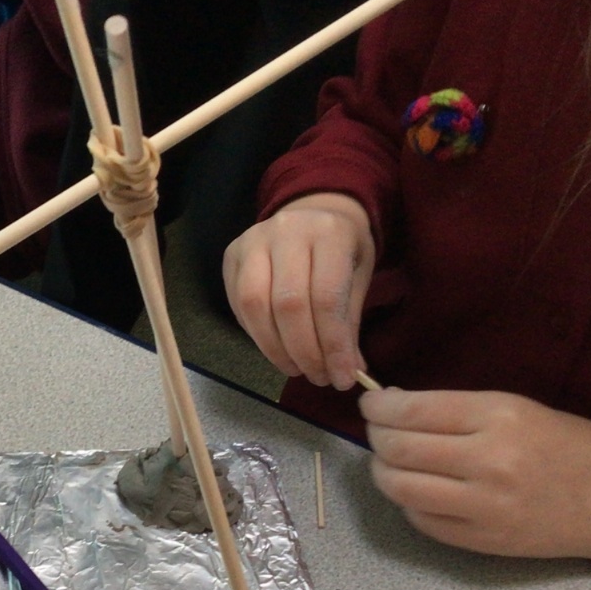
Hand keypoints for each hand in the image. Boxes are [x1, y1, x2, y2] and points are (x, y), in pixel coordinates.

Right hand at [222, 193, 374, 388]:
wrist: (313, 211)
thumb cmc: (341, 249)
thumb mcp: (358, 276)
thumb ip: (349, 322)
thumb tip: (346, 372)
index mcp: (329, 233)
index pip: (327, 298)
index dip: (333, 345)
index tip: (342, 378)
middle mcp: (287, 231)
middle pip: (288, 304)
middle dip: (304, 351)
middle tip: (318, 377)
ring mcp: (253, 240)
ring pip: (255, 305)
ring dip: (275, 348)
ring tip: (296, 368)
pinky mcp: (232, 255)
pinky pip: (239, 305)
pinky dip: (257, 334)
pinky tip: (276, 347)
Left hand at [360, 388, 590, 561]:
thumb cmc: (567, 444)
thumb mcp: (517, 408)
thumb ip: (456, 410)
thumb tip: (394, 407)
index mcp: (499, 417)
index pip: (413, 411)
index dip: (380, 407)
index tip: (372, 403)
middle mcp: (489, 461)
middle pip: (399, 449)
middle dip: (376, 437)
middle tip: (378, 431)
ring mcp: (484, 507)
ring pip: (400, 488)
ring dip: (383, 472)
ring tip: (390, 461)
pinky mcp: (482, 541)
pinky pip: (421, 520)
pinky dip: (408, 502)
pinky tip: (419, 490)